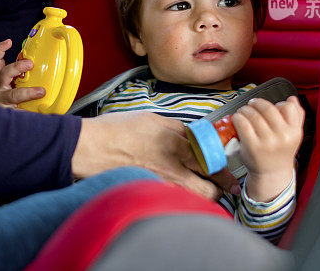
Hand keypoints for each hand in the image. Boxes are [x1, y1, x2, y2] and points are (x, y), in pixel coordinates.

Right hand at [0, 39, 44, 108]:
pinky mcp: (8, 115)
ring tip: (41, 91)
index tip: (9, 41)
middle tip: (30, 64)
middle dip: (17, 67)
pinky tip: (38, 113)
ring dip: (28, 93)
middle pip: (5, 73)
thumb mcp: (7, 86)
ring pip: (14, 95)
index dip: (0, 49)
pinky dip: (30, 113)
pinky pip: (21, 113)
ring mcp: (2, 102)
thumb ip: (18, 76)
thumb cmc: (3, 100)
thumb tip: (38, 65)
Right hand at [72, 112, 238, 200]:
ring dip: (201, 195)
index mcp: (175, 143)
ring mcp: (161, 182)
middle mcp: (172, 166)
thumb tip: (192, 135)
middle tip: (221, 185)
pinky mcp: (149, 192)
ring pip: (194, 197)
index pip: (212, 158)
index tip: (228, 171)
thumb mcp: (151, 119)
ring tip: (200, 190)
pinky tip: (175, 193)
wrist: (91, 147)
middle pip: (209, 187)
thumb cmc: (116, 130)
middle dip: (218, 188)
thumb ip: (176, 128)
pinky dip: (179, 199)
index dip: (224, 168)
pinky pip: (174, 199)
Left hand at [231, 96, 304, 201]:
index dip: (278, 103)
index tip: (270, 107)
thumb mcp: (293, 135)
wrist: (271, 173)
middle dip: (257, 103)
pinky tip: (237, 119)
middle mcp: (282, 136)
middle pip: (267, 108)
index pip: (288, 107)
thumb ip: (296, 116)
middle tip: (252, 105)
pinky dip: (237, 117)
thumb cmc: (280, 150)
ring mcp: (267, 141)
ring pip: (253, 114)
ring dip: (245, 109)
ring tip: (243, 112)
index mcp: (294, 131)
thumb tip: (292, 99)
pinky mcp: (251, 146)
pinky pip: (242, 123)